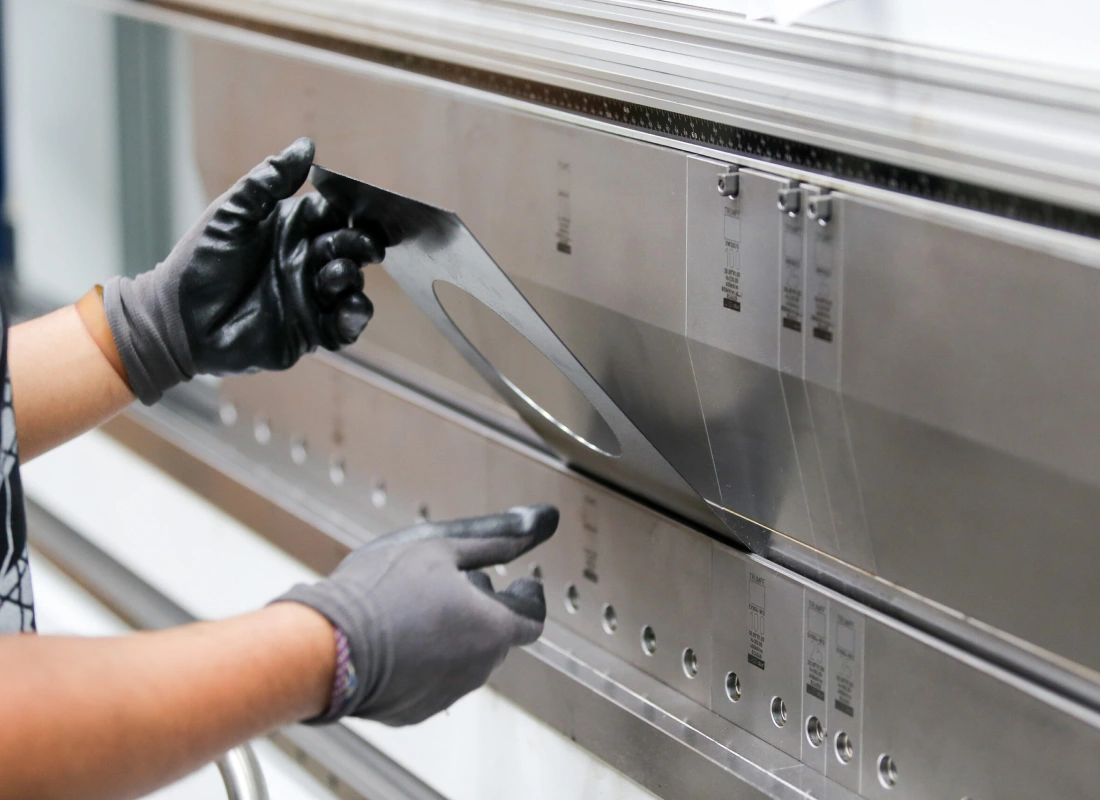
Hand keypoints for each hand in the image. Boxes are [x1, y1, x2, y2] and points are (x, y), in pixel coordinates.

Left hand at [104, 138, 382, 403]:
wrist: (178, 321)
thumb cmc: (199, 262)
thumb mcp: (232, 213)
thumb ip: (269, 180)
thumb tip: (306, 144)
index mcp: (289, 227)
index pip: (331, 212)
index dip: (345, 209)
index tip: (352, 207)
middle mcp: (305, 259)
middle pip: (349, 245)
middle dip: (359, 242)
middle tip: (361, 245)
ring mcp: (310, 295)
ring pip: (351, 281)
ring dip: (351, 275)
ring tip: (334, 275)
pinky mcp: (312, 330)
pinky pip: (347, 324)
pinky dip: (356, 314)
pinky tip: (349, 305)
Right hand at [276, 504, 558, 725]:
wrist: (327, 646)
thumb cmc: (382, 590)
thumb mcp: (443, 546)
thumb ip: (499, 537)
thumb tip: (542, 521)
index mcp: (493, 628)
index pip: (533, 618)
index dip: (528, 596)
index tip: (521, 583)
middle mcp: (478, 669)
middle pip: (496, 636)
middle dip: (484, 610)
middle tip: (453, 585)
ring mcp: (446, 694)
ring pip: (465, 659)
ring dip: (454, 635)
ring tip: (416, 608)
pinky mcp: (415, 711)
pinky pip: (433, 681)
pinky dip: (426, 660)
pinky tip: (397, 638)